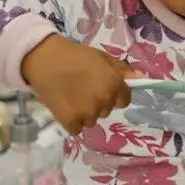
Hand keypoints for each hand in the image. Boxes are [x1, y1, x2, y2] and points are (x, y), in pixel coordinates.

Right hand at [21, 35, 140, 134]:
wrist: (44, 60)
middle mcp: (104, 101)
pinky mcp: (70, 122)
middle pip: (107, 110)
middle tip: (82, 89)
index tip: (102, 88)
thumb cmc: (75, 55)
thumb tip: (139, 78)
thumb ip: (122, 69)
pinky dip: (71, 121)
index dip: (115, 94)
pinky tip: (64, 106)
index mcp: (114, 84)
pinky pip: (77, 129)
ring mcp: (87, 113)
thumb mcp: (102, 57)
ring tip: (71, 96)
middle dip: (98, 102)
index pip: (124, 100)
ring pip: (92, 120)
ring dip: (84, 113)